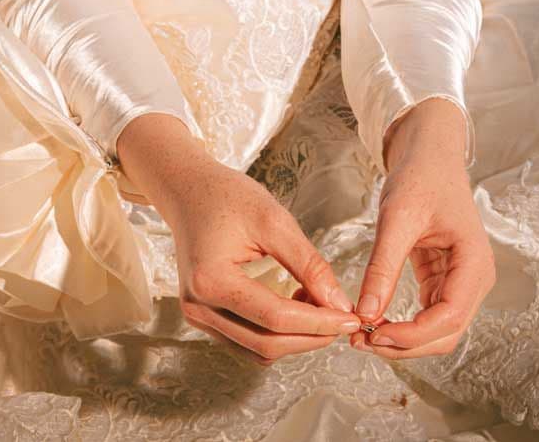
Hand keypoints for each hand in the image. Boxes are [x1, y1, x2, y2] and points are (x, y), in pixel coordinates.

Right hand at [116, 113, 359, 365]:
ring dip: (296, 339)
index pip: (275, 317)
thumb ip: (308, 264)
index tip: (351, 317)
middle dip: (311, 336)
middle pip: (267, 342)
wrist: (188, 190)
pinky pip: (246, 340)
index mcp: (210, 279)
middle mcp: (198, 306)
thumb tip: (339, 304)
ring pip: (258, 349)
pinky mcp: (204, 317)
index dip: (318, 322)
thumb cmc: (226, 196)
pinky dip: (277, 334)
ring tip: (320, 308)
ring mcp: (197, 316)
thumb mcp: (273, 219)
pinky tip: (296, 308)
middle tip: (343, 318)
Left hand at [349, 100, 495, 359]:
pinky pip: (427, 314)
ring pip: (436, 330)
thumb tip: (365, 314)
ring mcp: (462, 281)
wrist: (430, 151)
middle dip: (404, 343)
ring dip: (402, 339)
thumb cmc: (421, 175)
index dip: (411, 336)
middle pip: (445, 334)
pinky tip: (374, 318)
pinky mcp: (445, 279)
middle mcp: (475, 279)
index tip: (372, 335)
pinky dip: (402, 322)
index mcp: (474, 264)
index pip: (448, 319)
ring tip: (362, 332)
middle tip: (360, 340)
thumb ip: (383, 266)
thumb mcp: (398, 217)